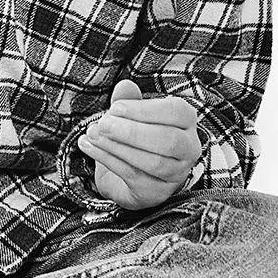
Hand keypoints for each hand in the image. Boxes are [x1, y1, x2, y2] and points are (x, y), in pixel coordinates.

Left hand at [76, 79, 202, 211]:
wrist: (130, 176)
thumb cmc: (135, 138)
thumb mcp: (131, 116)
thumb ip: (129, 100)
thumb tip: (124, 86)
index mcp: (186, 122)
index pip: (177, 113)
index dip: (145, 110)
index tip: (115, 108)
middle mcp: (189, 149)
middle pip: (168, 140)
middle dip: (132, 131)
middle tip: (102, 124)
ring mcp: (176, 174)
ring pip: (153, 161)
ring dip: (117, 147)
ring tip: (92, 134)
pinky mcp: (156, 192)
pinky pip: (134, 176)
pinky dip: (108, 159)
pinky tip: (88, 146)